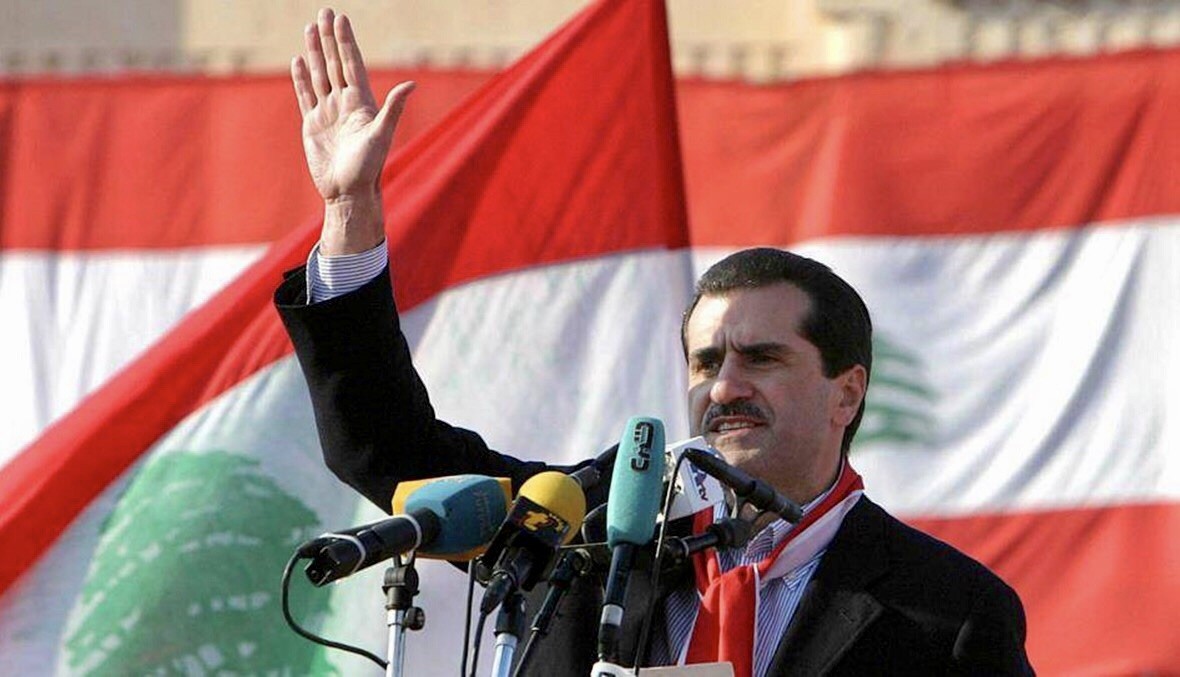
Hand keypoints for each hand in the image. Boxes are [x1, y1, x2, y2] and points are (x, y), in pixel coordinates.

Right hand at [291, 8, 414, 254]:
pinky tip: (299, 60)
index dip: (346, 41)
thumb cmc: (368, 167)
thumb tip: (411, 84)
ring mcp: (328, 112)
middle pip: (334, 62)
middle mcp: (345, 103)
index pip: (351, 63)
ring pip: (319, 74)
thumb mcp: (381, 135)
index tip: (340, 18)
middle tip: (324, 12)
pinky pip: (306, 94)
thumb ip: (393, 108)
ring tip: (310, 28)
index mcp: (361, 101)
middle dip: (329, 38)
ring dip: (314, 52)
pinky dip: (301, 77)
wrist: (348, 192)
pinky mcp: (313, 124)